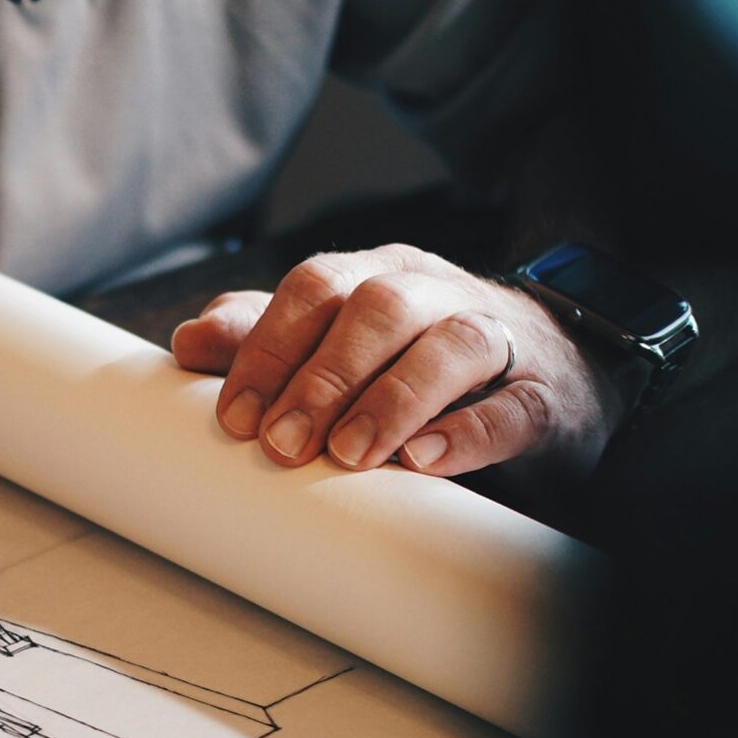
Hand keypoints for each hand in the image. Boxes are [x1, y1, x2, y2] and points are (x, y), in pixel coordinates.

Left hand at [169, 244, 629, 479]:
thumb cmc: (418, 361)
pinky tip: (425, 462)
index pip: (316, 288)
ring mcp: (499, 339)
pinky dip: (466, 432)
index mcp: (378, 276)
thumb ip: (268, 338)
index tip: (235, 417)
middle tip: (282, 443)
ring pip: (450, 344)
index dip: (269, 347)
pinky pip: (512, 406)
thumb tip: (186, 342)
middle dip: (322, 377)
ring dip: (390, 399)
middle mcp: (436, 293)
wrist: (551, 376)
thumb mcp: (340, 344)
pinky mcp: (542, 396)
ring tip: (349, 455)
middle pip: (378, 309)